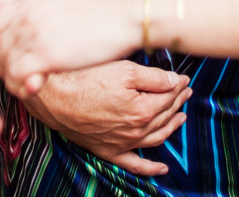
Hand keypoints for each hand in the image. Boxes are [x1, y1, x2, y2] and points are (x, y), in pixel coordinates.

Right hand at [0, 0, 35, 134]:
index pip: (26, 57)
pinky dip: (27, 16)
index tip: (33, 88)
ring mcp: (4, 8)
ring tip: (31, 55)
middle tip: (36, 74)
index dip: (33, 72)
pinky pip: (25, 1)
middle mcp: (5, 25)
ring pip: (35, 21)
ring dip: (36, 36)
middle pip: (36, 40)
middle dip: (40, 56)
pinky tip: (19, 33)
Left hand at [0, 0, 142, 99]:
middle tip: (15, 75)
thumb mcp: (58, 5)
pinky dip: (21, 87)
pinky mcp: (44, 55)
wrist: (120, 18)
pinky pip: (15, 77)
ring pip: (1, 64)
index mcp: (28, 4)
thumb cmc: (96, 14)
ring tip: (28, 83)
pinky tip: (35, 87)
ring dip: (10, 79)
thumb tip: (27, 29)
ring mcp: (32, 35)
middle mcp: (25, 17)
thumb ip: (36, 15)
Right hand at [18, 61, 189, 177]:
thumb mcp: (123, 69)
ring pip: (155, 139)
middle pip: (164, 116)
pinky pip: (134, 164)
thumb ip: (153, 77)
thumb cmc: (85, 78)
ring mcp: (122, 144)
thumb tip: (175, 80)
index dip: (179, 86)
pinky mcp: (107, 151)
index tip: (185, 79)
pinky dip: (150, 168)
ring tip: (181, 117)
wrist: (53, 95)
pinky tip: (162, 168)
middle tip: (185, 92)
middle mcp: (135, 131)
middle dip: (178, 103)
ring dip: (171, 128)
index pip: (168, 97)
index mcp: (142, 110)